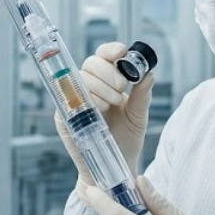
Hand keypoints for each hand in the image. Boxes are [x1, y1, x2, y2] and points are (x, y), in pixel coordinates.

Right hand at [56, 42, 153, 188]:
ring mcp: (74, 99)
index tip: (122, 52)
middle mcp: (89, 86)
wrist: (115, 165)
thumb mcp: (138, 116)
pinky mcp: (64, 115)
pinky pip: (68, 98)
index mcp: (107, 81)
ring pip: (81, 78)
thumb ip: (142, 95)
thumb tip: (149, 73)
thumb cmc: (126, 139)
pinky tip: (98, 110)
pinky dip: (85, 100)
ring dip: (100, 88)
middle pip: (91, 63)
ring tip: (112, 105)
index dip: (111, 50)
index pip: (104, 56)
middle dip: (109, 72)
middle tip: (121, 89)